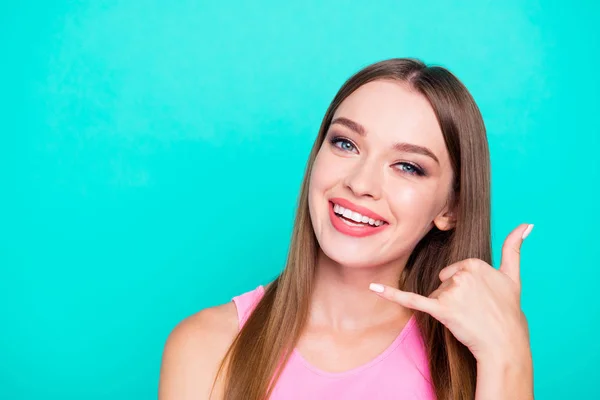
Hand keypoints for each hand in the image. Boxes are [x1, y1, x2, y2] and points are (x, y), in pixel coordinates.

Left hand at [369, 223, 533, 362]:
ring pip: (435, 295)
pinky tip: (374, 288)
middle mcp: (461, 273)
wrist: (505, 344)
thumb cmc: (508, 311)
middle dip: (454, 296)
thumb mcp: (513, 276)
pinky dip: (391, 294)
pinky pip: (411, 299)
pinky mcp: (440, 309)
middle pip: (443, 281)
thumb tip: (528, 223)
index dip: (465, 287)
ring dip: (447, 307)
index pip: (455, 271)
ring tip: (467, 316)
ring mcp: (450, 291)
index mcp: (474, 262)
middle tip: (474, 309)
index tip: (481, 298)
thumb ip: (514, 247)